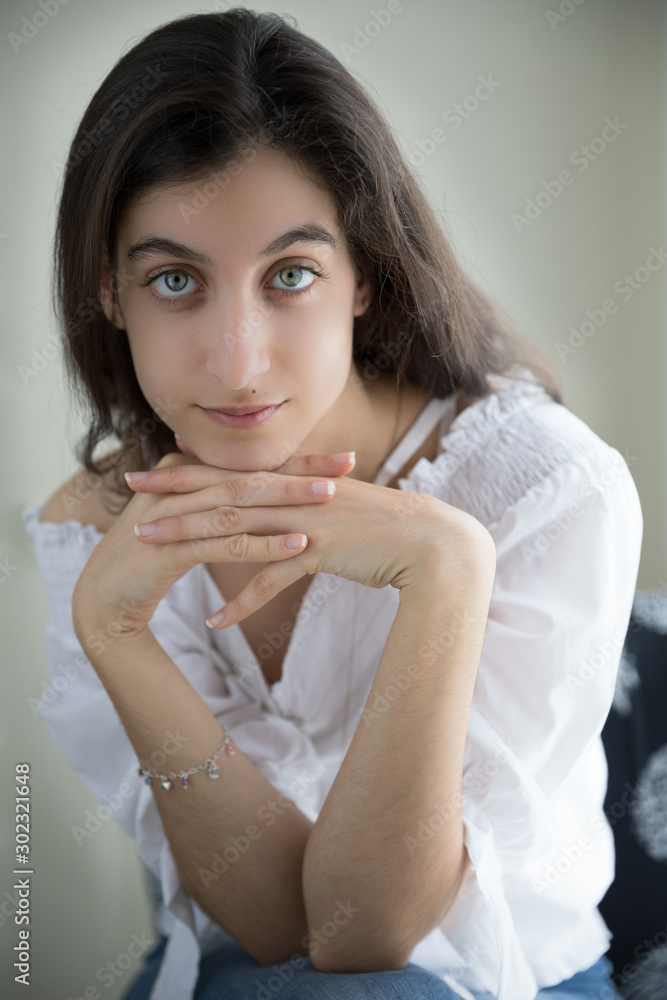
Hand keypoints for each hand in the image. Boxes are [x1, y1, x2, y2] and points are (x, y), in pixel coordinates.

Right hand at [71, 448, 357, 647]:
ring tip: (329, 501)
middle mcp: (180, 487)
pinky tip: (297, 547)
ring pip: (241, 504)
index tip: (340, 460)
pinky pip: (226, 544)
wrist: (104, 598)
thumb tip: (265, 491)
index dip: (296, 460)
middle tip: (345, 469)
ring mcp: (174, 515)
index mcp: (187, 474)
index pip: (251, 463)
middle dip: (300, 472)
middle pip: (250, 475)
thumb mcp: (188, 522)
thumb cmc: (152, 558)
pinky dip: (264, 544)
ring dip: (287, 502)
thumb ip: (219, 501)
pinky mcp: (171, 549)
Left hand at [127, 456, 488, 629]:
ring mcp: (307, 521)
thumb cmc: (385, 527)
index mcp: (296, 481)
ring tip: (148, 547)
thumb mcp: (336, 506)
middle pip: (223, 492)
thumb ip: (302, 502)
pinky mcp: (322, 552)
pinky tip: (215, 620)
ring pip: (237, 528)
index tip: (151, 469)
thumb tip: (275, 507)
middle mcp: (296, 494)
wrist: (431, 541)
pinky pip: (273, 578)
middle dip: (173, 494)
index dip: (189, 470)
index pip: (232, 471)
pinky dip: (244, 601)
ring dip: (191, 538)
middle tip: (130, 494)